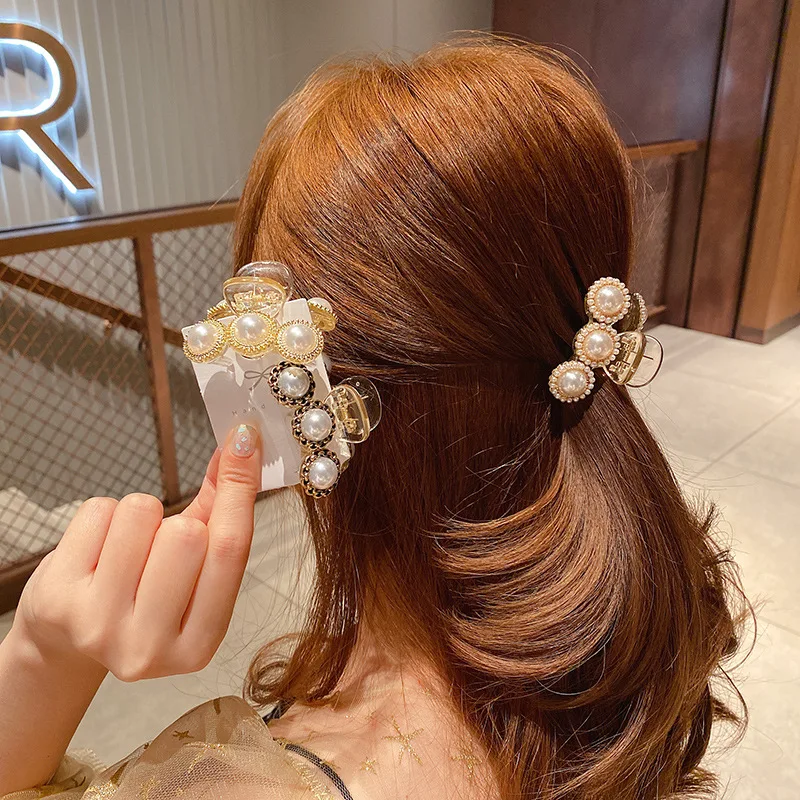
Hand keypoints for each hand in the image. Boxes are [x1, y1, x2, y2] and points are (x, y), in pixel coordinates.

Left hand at [12, 423, 260, 681]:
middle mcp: (151, 648)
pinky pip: (98, 512)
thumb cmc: (143, 596)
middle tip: (160, 547)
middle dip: (176, 522)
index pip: (232, 549)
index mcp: (200, 645)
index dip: (241, 487)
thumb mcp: (194, 570)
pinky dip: (103, 516)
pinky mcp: (58, 600)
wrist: (66, 639)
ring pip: (140, 513)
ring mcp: (99, 628)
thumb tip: (242, 444)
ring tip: (127, 548)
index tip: (246, 438)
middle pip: (186, 533)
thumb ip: (223, 511)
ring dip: (139, 515)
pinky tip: (97, 549)